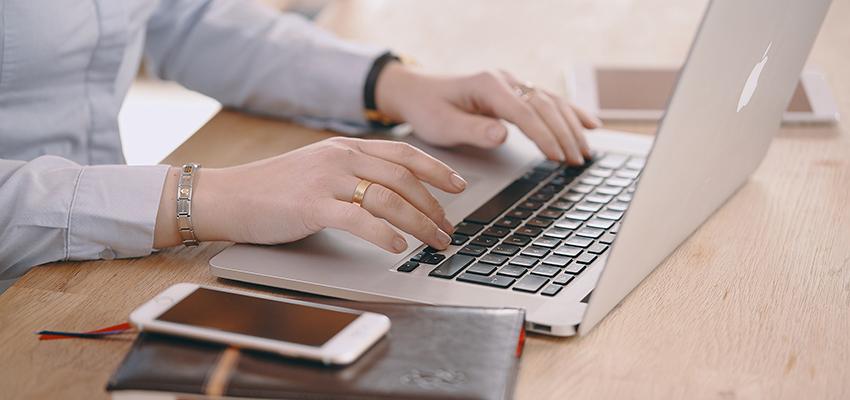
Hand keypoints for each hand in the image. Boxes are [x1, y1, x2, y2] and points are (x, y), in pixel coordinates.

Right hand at [153, 137, 466, 252]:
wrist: (228, 196)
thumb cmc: (273, 189)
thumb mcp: (319, 169)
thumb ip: (352, 173)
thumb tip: (391, 193)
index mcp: (345, 147)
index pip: (403, 153)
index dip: (436, 169)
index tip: (459, 186)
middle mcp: (341, 157)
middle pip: (404, 178)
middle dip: (434, 206)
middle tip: (449, 228)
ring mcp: (327, 180)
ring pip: (389, 199)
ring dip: (419, 223)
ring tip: (435, 241)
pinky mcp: (312, 206)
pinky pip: (359, 219)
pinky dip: (385, 234)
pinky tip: (399, 247)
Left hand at [375, 64, 600, 164]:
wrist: (417, 91)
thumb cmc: (428, 108)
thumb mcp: (443, 126)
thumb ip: (473, 130)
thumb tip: (502, 135)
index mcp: (487, 85)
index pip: (524, 112)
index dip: (544, 135)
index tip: (558, 157)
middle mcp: (504, 80)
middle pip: (545, 106)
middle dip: (564, 134)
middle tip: (577, 161)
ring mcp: (512, 84)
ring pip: (552, 102)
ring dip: (571, 126)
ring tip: (585, 152)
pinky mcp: (515, 92)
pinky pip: (549, 101)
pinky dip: (571, 113)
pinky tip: (591, 124)